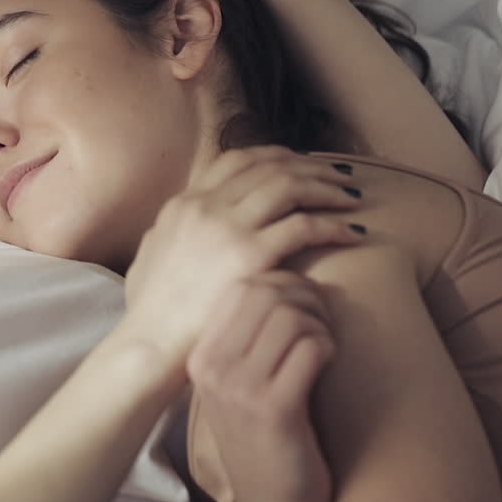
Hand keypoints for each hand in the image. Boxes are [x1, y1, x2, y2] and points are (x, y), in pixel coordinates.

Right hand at [119, 145, 362, 382]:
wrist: (149, 345)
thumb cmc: (150, 314)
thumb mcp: (150, 257)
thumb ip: (169, 234)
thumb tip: (177, 226)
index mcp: (183, 204)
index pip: (236, 160)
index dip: (275, 156)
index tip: (301, 164)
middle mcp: (204, 207)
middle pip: (269, 166)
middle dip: (311, 167)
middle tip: (339, 177)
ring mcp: (226, 229)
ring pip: (289, 186)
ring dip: (327, 188)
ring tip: (352, 199)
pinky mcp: (249, 257)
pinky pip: (303, 226)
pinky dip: (333, 225)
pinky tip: (352, 234)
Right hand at [187, 270, 333, 501]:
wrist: (274, 501)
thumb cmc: (264, 434)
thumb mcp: (239, 382)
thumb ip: (248, 336)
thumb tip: (283, 278)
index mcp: (201, 358)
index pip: (239, 287)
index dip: (280, 280)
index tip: (303, 299)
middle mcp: (213, 370)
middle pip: (265, 293)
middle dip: (305, 295)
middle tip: (323, 317)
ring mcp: (240, 390)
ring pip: (290, 316)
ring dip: (320, 323)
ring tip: (325, 343)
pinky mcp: (275, 410)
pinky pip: (310, 348)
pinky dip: (328, 346)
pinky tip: (329, 362)